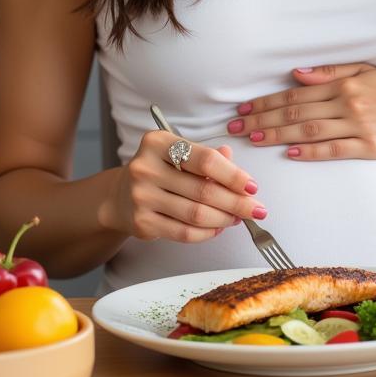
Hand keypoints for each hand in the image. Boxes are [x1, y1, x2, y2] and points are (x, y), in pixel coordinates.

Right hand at [100, 133, 264, 242]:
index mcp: (158, 143)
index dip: (233, 175)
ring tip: (238, 218)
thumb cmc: (159, 171)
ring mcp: (141, 196)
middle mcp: (146, 168)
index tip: (252, 186)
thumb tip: (236, 165)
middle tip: (255, 209)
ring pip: (196, 214)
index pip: (205, 160)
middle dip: (236, 202)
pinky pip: (184, 233)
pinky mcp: (142, 223)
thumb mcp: (180, 155)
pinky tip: (218, 228)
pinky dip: (207, 233)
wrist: (120, 196)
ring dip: (224, 219)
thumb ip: (208, 158)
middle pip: (203, 190)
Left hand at [227, 63, 375, 160]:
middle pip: (295, 111)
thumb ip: (331, 71)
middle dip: (262, 119)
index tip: (243, 108)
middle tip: (235, 127)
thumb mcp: (367, 71)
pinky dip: (311, 152)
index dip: (266, 101)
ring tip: (253, 139)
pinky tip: (291, 154)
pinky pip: (334, 149)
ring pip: (309, 130)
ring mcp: (358, 126)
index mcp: (343, 84)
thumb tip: (297, 73)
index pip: (295, 94)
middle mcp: (347, 103)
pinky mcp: (370, 147)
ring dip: (278, 134)